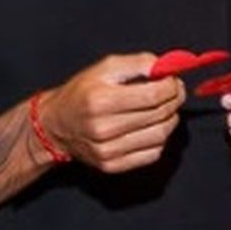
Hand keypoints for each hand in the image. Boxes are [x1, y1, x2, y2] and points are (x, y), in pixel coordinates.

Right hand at [38, 54, 184, 173]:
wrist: (55, 125)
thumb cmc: (82, 92)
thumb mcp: (104, 67)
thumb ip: (138, 63)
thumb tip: (167, 68)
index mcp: (100, 100)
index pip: (153, 95)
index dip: (171, 87)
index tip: (174, 81)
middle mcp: (103, 128)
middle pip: (159, 115)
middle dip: (175, 100)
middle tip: (175, 92)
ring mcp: (107, 150)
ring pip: (160, 136)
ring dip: (170, 120)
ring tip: (165, 109)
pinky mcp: (112, 166)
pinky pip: (152, 154)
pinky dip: (159, 139)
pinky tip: (151, 127)